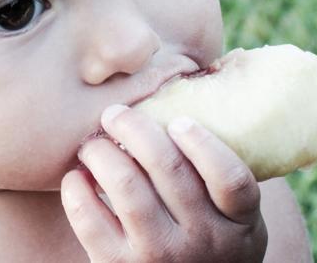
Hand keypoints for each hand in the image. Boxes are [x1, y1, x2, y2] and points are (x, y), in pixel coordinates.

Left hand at [60, 106, 266, 261]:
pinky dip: (77, 190)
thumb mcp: (233, 216)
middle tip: (115, 114)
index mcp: (239, 224)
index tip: (179, 120)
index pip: (232, 180)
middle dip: (135, 129)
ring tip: (93, 143)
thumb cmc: (206, 234)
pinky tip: (78, 177)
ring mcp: (161, 257)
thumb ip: (223, 167)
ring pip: (127, 188)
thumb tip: (215, 73)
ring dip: (102, 153)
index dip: (205, 145)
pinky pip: (90, 221)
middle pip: (170, 172)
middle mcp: (204, 241)